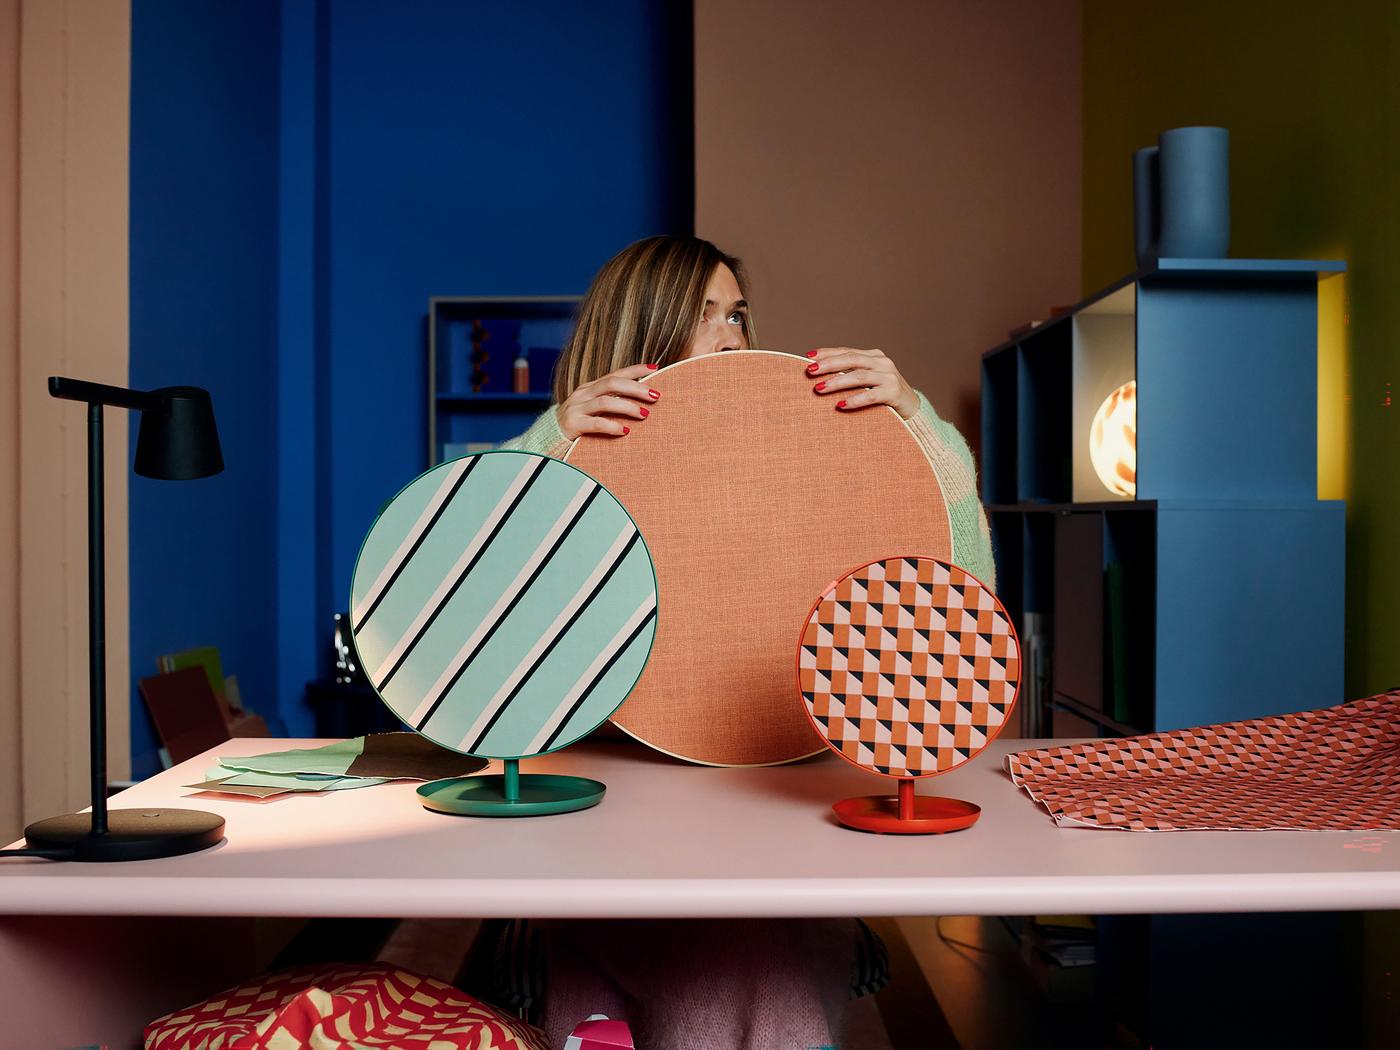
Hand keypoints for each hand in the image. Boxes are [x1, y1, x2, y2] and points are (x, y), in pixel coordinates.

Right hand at [556, 363, 661, 439]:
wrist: (548, 438)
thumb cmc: (578, 425)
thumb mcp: (593, 409)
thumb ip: (611, 402)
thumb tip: (641, 401)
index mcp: (590, 387)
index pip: (615, 373)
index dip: (636, 370)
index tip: (656, 368)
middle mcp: (583, 394)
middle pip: (613, 383)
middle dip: (636, 388)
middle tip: (655, 395)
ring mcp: (576, 408)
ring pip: (605, 402)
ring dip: (628, 407)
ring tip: (644, 414)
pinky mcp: (572, 424)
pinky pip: (596, 423)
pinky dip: (613, 426)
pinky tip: (625, 431)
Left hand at [804, 347, 918, 418]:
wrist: (912, 409)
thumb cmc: (883, 394)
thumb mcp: (868, 380)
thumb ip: (850, 373)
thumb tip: (818, 374)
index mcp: (874, 356)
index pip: (847, 351)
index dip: (827, 353)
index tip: (808, 357)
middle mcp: (882, 362)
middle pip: (852, 359)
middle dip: (829, 364)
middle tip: (810, 371)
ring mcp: (890, 376)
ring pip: (859, 376)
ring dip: (837, 382)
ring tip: (819, 389)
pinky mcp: (894, 392)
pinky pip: (871, 395)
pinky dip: (855, 400)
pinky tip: (840, 405)